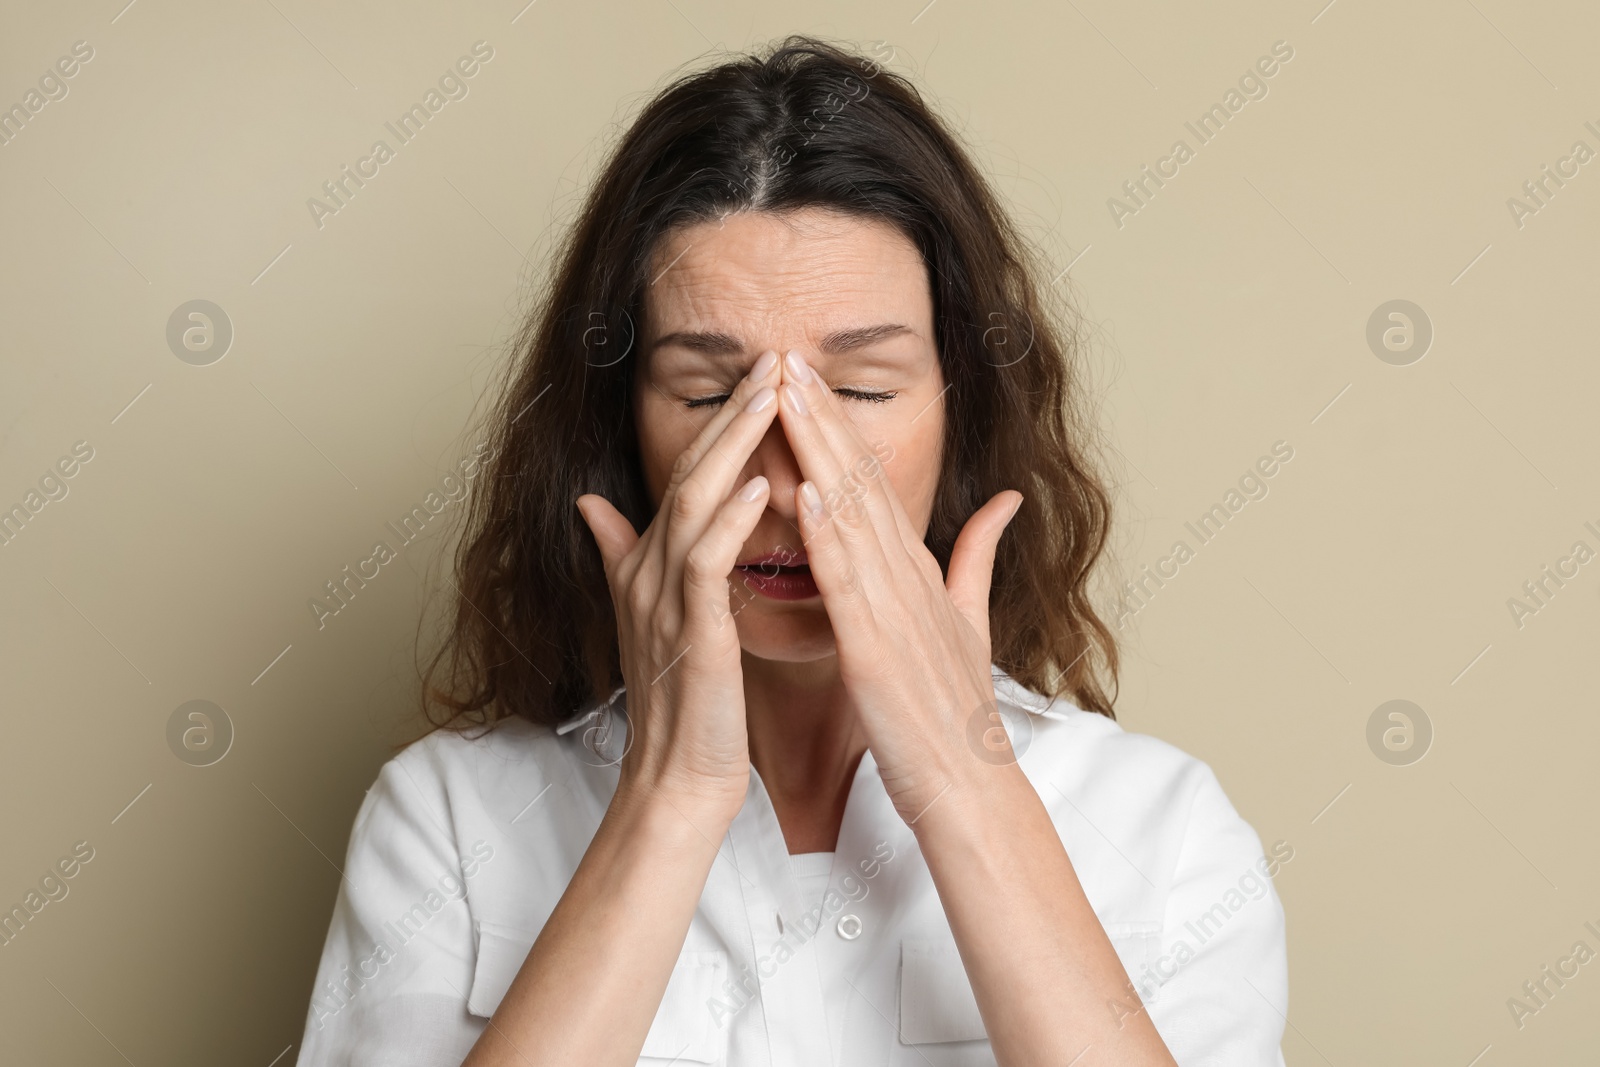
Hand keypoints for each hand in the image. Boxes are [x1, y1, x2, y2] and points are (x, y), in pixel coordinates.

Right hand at [575, 351, 781, 822]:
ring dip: (734, 444)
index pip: (690, 473)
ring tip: (773, 394)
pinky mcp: (689, 631)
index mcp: (652, 562)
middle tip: (774, 356)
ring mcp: (664, 598)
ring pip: (697, 501)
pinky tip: (758, 484)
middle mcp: (650, 570)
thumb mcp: (647, 615)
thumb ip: (620, 553)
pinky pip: (706, 562)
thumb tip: (592, 503)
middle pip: (692, 470)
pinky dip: (730, 520)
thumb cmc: (683, 702)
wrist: (676, 777)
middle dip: (733, 410)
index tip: (766, 373)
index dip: (724, 420)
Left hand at [773, 348, 1023, 823]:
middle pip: (858, 479)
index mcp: (916, 570)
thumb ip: (979, 556)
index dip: (838, 426)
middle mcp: (906, 576)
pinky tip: (802, 491)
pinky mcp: (876, 648)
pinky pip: (847, 583)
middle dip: (820, 415)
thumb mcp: (971, 621)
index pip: (871, 482)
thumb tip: (1004, 499)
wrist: (970, 785)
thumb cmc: (956, 712)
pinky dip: (826, 533)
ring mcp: (893, 609)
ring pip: (849, 514)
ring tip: (786, 395)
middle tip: (786, 355)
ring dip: (816, 450)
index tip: (806, 377)